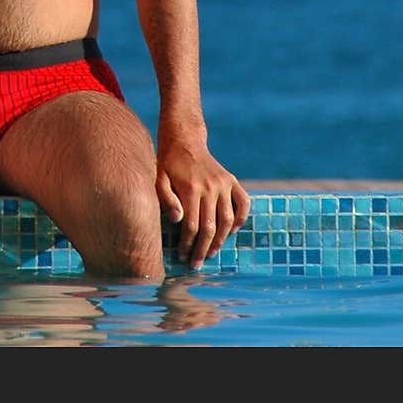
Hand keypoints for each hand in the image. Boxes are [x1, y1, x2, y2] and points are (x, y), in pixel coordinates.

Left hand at [155, 136, 250, 270]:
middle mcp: (210, 187)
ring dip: (220, 241)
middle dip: (202, 249)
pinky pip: (243, 203)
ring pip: (227, 221)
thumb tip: (178, 219)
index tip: (182, 256)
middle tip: (196, 263)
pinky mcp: (232, 180)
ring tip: (210, 253)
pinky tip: (232, 231)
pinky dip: (241, 219)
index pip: (192, 226)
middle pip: (210, 228)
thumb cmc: (168, 163)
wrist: (184, 139)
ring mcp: (224, 183)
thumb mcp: (159, 178)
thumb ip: (166, 199)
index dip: (187, 244)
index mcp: (190, 188)